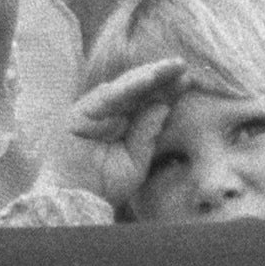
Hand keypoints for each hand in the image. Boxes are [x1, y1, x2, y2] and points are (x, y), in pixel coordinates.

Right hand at [48, 55, 186, 215]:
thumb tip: (163, 107)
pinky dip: (127, 87)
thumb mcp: (136, 160)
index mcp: (120, 125)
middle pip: (135, 91)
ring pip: (122, 88)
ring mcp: (91, 112)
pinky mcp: (78, 114)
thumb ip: (147, 134)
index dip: (166, 91)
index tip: (187, 81)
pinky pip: (106, 97)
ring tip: (169, 68)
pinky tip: (147, 79)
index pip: (145, 102)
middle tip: (182, 65)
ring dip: (146, 76)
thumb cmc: (104, 184)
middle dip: (159, 78)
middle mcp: (106, 114)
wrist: (77, 200)